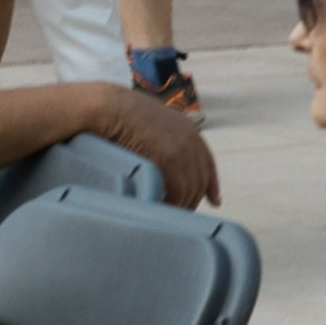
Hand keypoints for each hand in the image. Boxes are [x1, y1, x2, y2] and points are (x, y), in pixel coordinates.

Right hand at [93, 89, 226, 205]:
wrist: (110, 107)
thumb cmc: (120, 114)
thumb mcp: (151, 122)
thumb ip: (162, 138)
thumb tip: (159, 155)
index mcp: (188, 130)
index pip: (208, 163)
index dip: (212, 184)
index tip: (214, 200)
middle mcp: (191, 140)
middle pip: (200, 180)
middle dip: (193, 201)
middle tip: (181, 215)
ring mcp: (182, 150)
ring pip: (191, 190)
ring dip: (182, 206)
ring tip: (170, 217)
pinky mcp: (169, 160)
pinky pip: (178, 192)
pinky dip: (173, 205)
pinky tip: (164, 210)